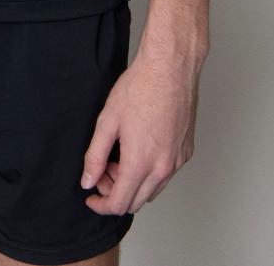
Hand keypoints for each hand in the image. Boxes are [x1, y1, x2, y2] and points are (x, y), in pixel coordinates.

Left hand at [79, 41, 204, 215]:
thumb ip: (95, 155)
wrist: (170, 68)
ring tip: (119, 155)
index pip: (119, 203)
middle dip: (115, 192)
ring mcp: (177, 161)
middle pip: (136, 202)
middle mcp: (163, 168)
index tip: (90, 197)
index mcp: (140, 162)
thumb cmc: (139, 88)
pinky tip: (139, 149)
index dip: (101, 205)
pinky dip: (149, 173)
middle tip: (103, 169)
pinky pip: (166, 175)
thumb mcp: (107, 121)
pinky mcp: (186, 152)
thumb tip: (88, 180)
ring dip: (133, 183)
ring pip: (153, 190)